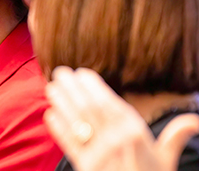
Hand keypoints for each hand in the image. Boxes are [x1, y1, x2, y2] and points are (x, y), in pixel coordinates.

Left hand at [44, 66, 198, 170]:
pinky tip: (50, 114)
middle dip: (72, 88)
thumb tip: (194, 121)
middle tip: (59, 72)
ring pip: (77, 121)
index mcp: (136, 133)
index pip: (110, 103)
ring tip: (51, 87)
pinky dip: (58, 128)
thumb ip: (176, 136)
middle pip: (89, 107)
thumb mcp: (167, 159)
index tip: (81, 73)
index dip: (93, 85)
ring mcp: (100, 154)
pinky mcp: (86, 166)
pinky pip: (69, 144)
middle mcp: (117, 141)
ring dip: (62, 102)